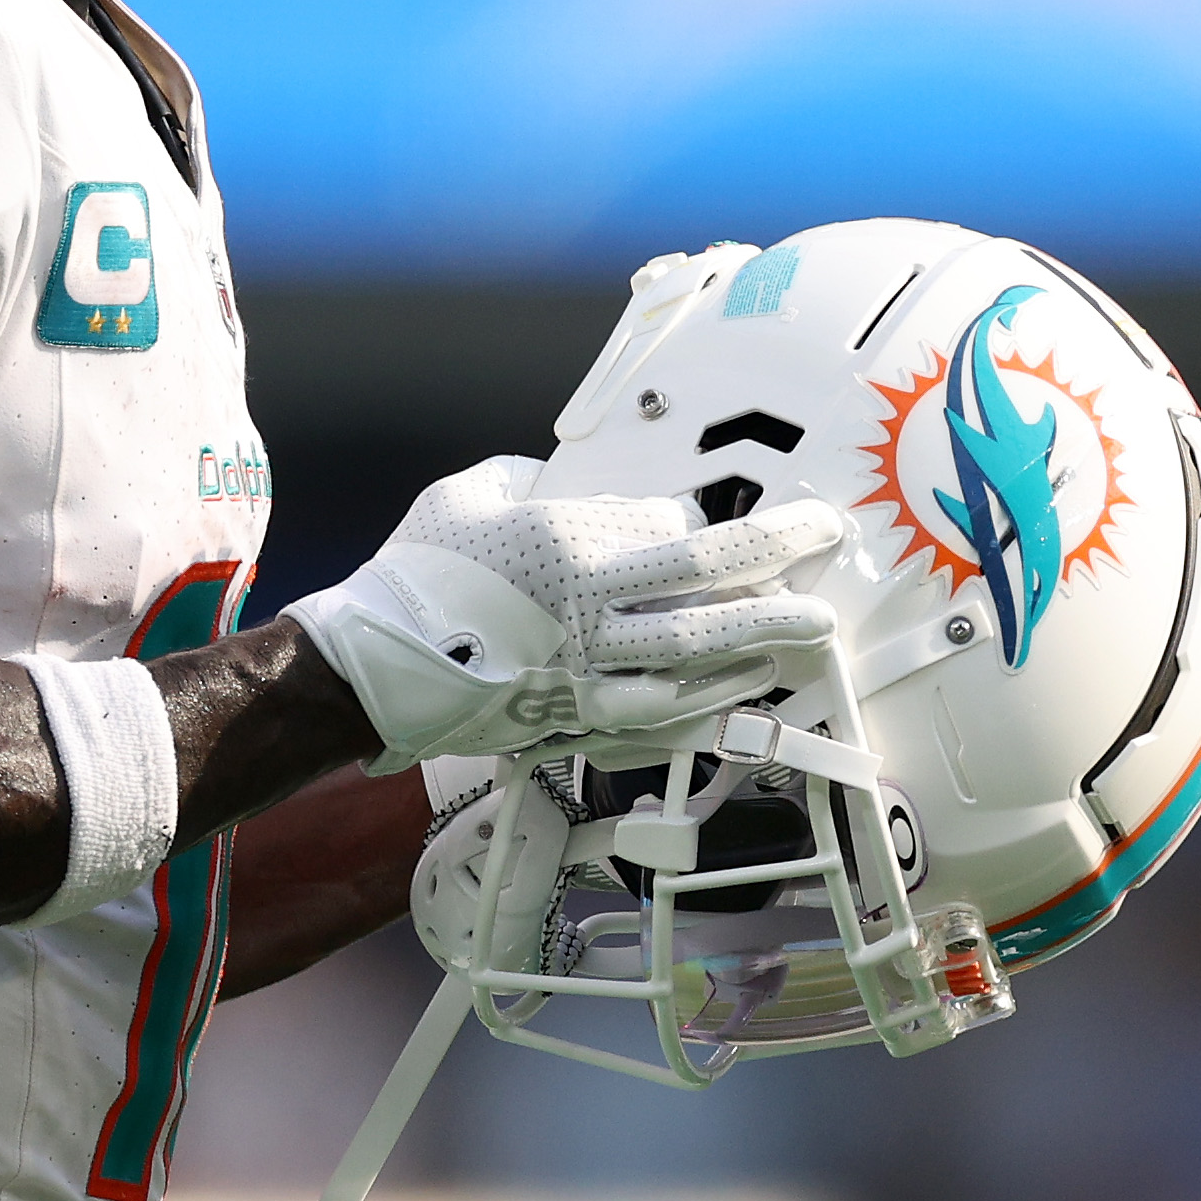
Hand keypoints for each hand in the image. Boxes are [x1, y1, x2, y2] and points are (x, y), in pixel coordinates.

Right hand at [285, 459, 844, 766]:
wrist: (372, 668)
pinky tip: (743, 693)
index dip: (710, 526)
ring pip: (700, 652)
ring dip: (764, 637)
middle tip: (829, 545)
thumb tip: (553, 482)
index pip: (671, 528)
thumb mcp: (472, 495)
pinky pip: (663, 714)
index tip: (733, 526)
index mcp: (569, 541)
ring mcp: (592, 669)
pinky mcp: (578, 718)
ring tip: (813, 629)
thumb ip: (526, 482)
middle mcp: (594, 605)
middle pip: (710, 582)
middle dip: (780, 560)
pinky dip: (710, 703)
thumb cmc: (416, 575)